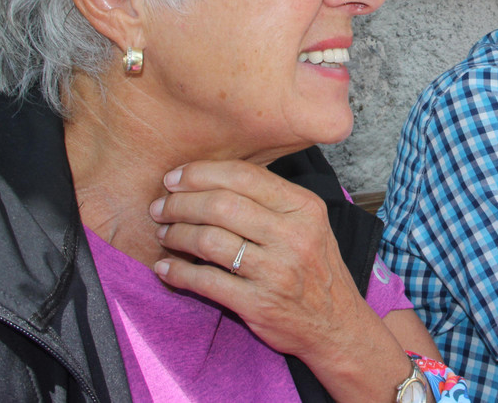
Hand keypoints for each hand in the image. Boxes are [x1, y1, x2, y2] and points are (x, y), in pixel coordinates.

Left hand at [148, 161, 368, 360]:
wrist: (337, 325)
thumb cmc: (315, 269)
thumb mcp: (309, 223)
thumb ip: (271, 199)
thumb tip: (212, 178)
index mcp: (304, 207)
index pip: (243, 176)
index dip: (200, 173)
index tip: (173, 178)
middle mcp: (293, 236)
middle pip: (221, 205)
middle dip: (180, 203)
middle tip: (160, 207)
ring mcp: (276, 272)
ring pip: (209, 241)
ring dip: (175, 235)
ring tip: (163, 235)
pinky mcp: (258, 304)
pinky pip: (205, 282)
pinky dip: (177, 272)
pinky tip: (165, 269)